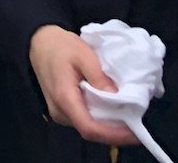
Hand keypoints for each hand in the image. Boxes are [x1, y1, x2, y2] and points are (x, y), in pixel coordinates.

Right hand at [29, 26, 138, 146]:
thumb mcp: (83, 54)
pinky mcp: (63, 111)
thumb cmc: (60, 46)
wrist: (40, 42)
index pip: (89, 128)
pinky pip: (85, 120)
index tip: (135, 132)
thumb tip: (119, 98)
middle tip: (137, 122)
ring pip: (89, 127)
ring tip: (129, 116)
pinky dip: (101, 119)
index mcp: (64, 98)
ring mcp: (60, 113)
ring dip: (109, 125)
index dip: (114, 134)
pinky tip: (113, 110)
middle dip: (116, 131)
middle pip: (91, 131)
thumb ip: (99, 76)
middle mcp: (60, 112)